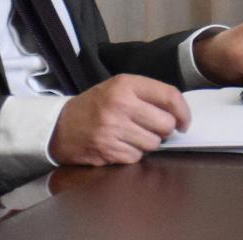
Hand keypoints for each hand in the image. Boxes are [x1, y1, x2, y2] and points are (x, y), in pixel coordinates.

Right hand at [50, 74, 190, 165]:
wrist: (59, 126)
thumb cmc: (96, 105)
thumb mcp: (119, 88)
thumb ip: (148, 95)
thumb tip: (178, 113)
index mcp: (126, 84)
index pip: (169, 96)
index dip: (183, 112)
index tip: (184, 122)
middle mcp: (120, 104)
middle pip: (165, 124)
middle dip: (163, 130)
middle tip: (151, 129)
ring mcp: (113, 128)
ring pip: (153, 143)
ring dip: (147, 144)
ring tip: (131, 136)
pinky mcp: (107, 150)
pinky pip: (136, 157)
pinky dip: (132, 154)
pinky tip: (120, 146)